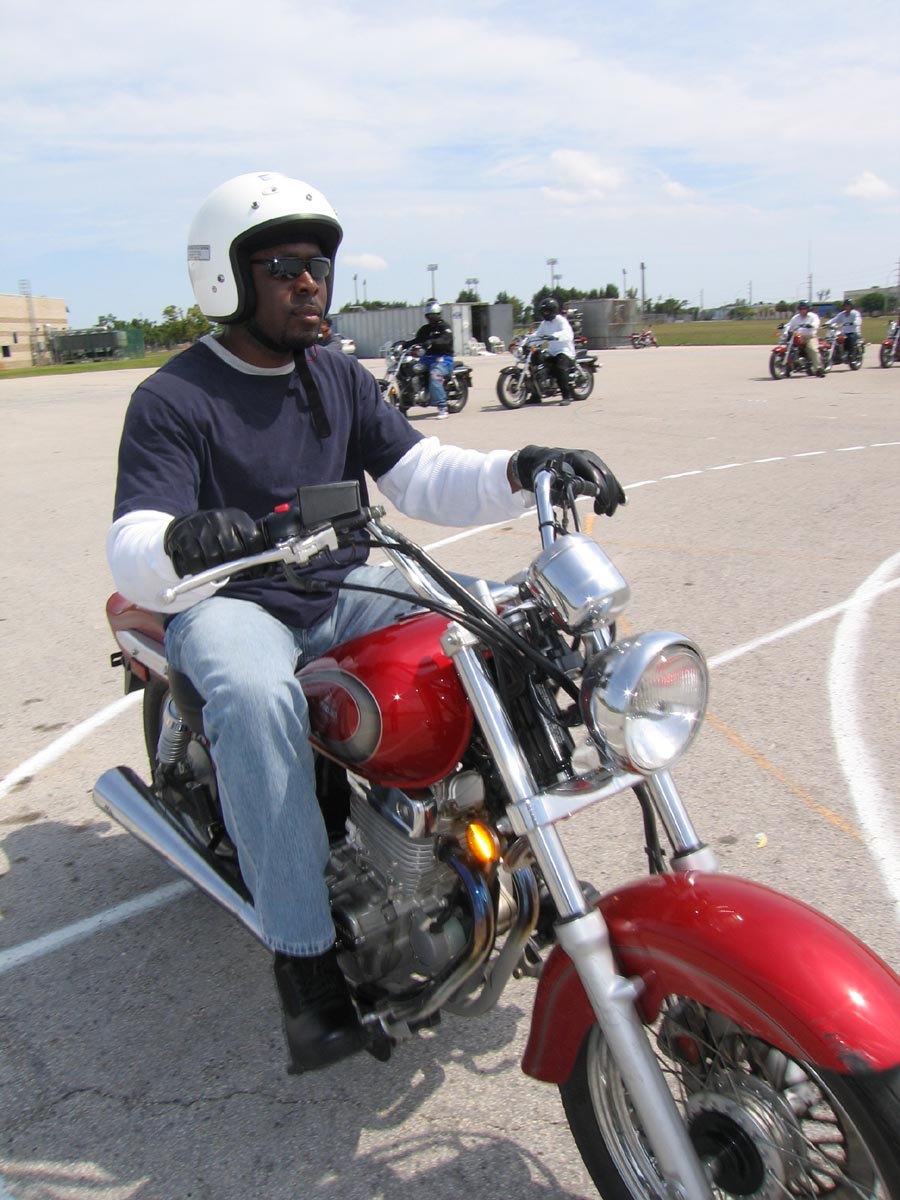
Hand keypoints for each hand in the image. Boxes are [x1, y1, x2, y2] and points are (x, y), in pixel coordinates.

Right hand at [164, 508, 263, 577]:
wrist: (185, 525)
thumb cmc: (216, 536)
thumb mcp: (235, 534)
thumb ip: (251, 549)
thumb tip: (268, 570)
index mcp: (237, 518)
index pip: (253, 540)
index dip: (256, 560)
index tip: (254, 571)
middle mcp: (220, 518)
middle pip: (233, 551)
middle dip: (233, 566)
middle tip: (228, 570)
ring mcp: (201, 525)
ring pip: (214, 557)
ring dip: (213, 569)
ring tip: (211, 568)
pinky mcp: (183, 535)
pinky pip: (194, 559)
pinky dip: (196, 568)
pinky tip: (197, 566)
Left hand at [511, 445, 625, 516]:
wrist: (542, 460)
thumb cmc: (542, 474)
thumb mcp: (547, 483)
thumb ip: (556, 495)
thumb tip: (562, 513)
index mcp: (574, 459)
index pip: (592, 474)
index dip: (600, 490)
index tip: (602, 506)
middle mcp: (585, 456)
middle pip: (604, 475)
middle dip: (607, 496)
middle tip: (606, 513)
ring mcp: (591, 459)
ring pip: (608, 477)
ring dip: (612, 496)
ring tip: (608, 512)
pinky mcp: (595, 463)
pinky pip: (608, 477)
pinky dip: (615, 490)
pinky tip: (623, 502)